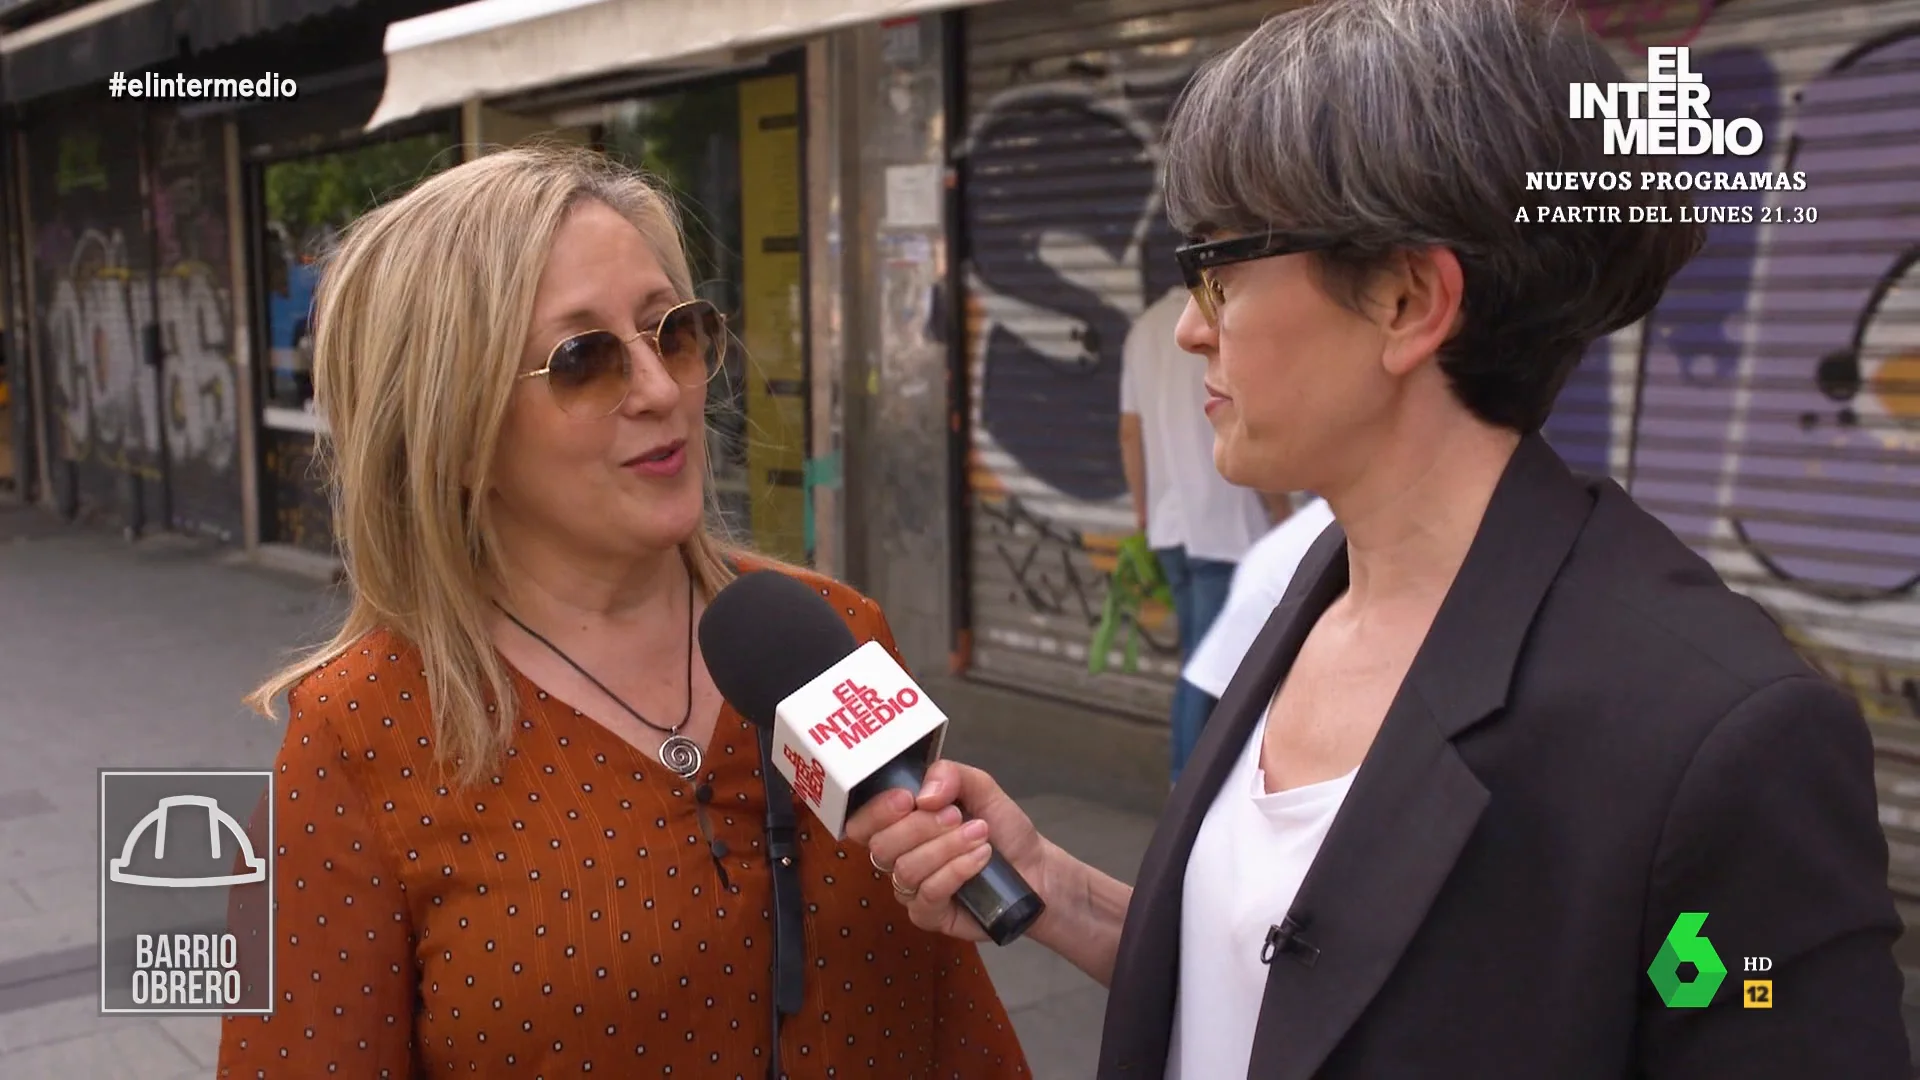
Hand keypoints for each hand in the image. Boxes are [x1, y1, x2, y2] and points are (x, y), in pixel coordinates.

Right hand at [846, 760, 1046, 942]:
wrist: (1035, 868)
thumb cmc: (1002, 828)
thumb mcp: (981, 788)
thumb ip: (951, 775)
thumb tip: (923, 794)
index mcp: (900, 823)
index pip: (862, 822)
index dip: (877, 811)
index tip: (909, 799)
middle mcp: (899, 857)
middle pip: (882, 846)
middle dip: (921, 827)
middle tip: (957, 816)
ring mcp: (911, 889)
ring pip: (906, 870)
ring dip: (945, 848)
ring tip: (979, 835)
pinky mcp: (928, 915)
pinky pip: (928, 894)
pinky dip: (956, 871)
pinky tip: (980, 858)